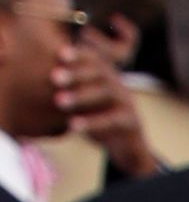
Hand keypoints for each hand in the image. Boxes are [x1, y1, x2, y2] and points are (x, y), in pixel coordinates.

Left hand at [49, 31, 154, 179]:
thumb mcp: (85, 100)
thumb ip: (70, 87)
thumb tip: (43, 77)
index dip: (79, 55)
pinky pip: (111, 121)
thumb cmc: (99, 118)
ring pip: (105, 93)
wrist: (128, 146)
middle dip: (76, 73)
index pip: (94, 59)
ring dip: (80, 96)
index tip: (60, 55)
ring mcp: (126, 103)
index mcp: (106, 76)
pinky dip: (91, 123)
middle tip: (54, 78)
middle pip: (99, 72)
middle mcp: (118, 85)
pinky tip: (72, 125)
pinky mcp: (131, 123)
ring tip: (59, 102)